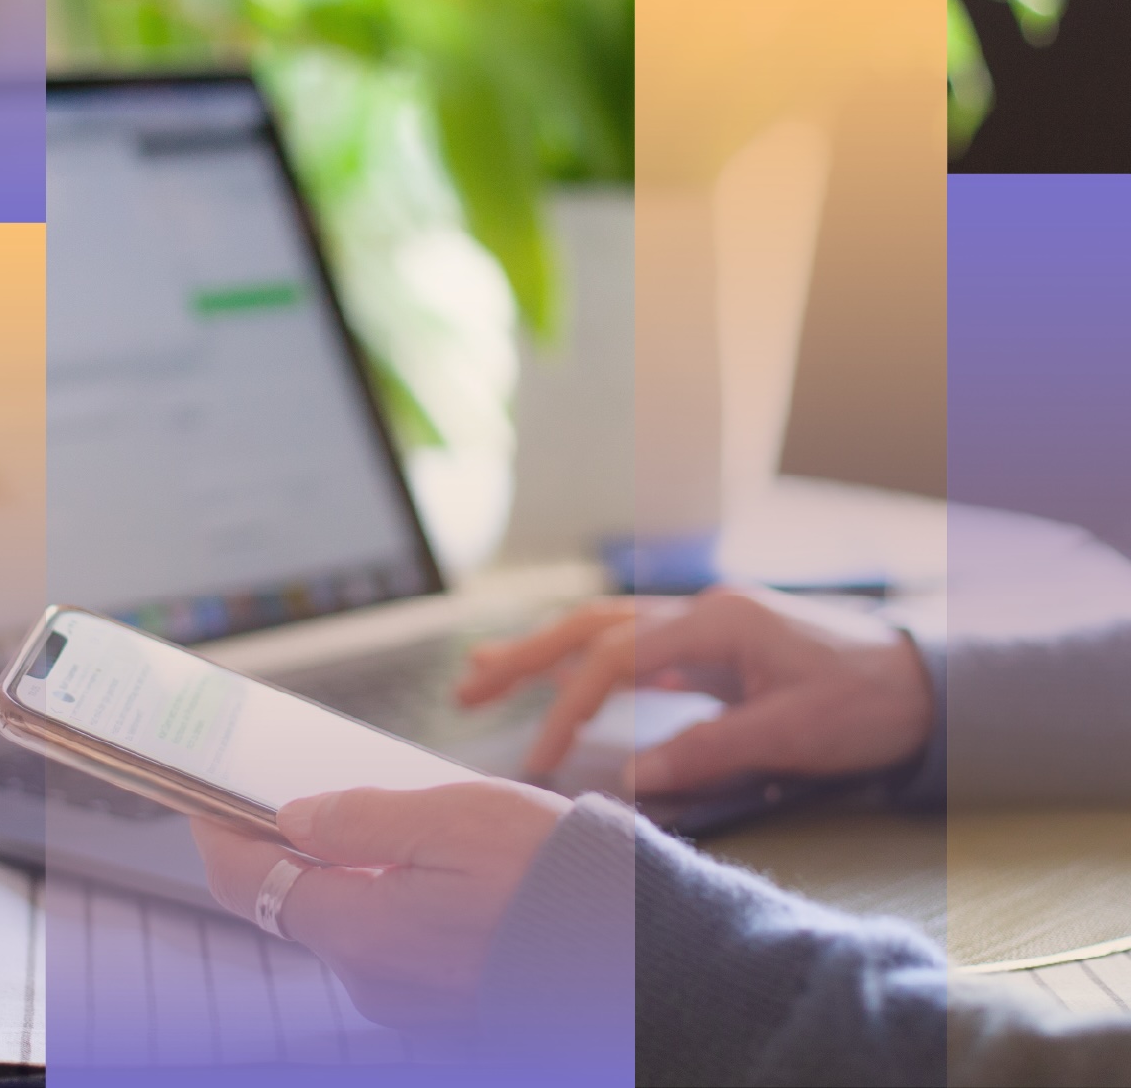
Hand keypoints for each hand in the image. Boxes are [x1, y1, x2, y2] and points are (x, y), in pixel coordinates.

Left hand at [190, 779, 570, 1027]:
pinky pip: (393, 946)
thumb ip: (361, 821)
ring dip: (350, 874)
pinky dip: (391, 902)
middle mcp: (373, 982)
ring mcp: (409, 1004)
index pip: (251, 884)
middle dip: (292, 848)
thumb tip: (295, 818)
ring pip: (349, 924)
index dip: (217, 838)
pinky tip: (432, 868)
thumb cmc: (551, 876)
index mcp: (362, 932)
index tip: (201, 801)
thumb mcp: (451, 818)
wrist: (639, 951)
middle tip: (305, 791)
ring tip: (390, 820)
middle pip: (299, 905)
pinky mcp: (445, 1009)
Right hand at [457, 589, 934, 793]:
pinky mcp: (711, 645)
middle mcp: (700, 610)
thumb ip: (709, 750)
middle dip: (526, 653)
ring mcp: (704, 623)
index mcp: (716, 620)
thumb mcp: (793, 732)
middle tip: (467, 686)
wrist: (923, 681)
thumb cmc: (866, 701)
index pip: (615, 658)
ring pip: (605, 628)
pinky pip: (632, 646)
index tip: (536, 758)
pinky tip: (562, 680)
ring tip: (485, 671)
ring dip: (545, 650)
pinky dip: (586, 662)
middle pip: (593, 624)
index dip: (568, 707)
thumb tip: (632, 779)